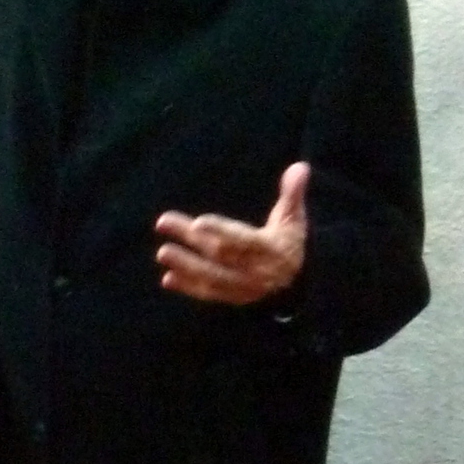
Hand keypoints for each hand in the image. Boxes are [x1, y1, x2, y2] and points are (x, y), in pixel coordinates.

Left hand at [154, 160, 310, 305]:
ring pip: (211, 278)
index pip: (242, 240)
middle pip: (219, 255)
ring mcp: (242, 287)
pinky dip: (188, 287)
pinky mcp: (231, 297)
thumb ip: (293, 193)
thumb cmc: (288, 241)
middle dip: (191, 240)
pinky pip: (209, 294)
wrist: (294, 282)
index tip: (198, 222)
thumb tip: (300, 166)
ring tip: (163, 253)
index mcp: (270, 249)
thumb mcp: (293, 217)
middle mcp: (255, 271)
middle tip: (163, 223)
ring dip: (185, 266)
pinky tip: (168, 278)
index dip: (220, 231)